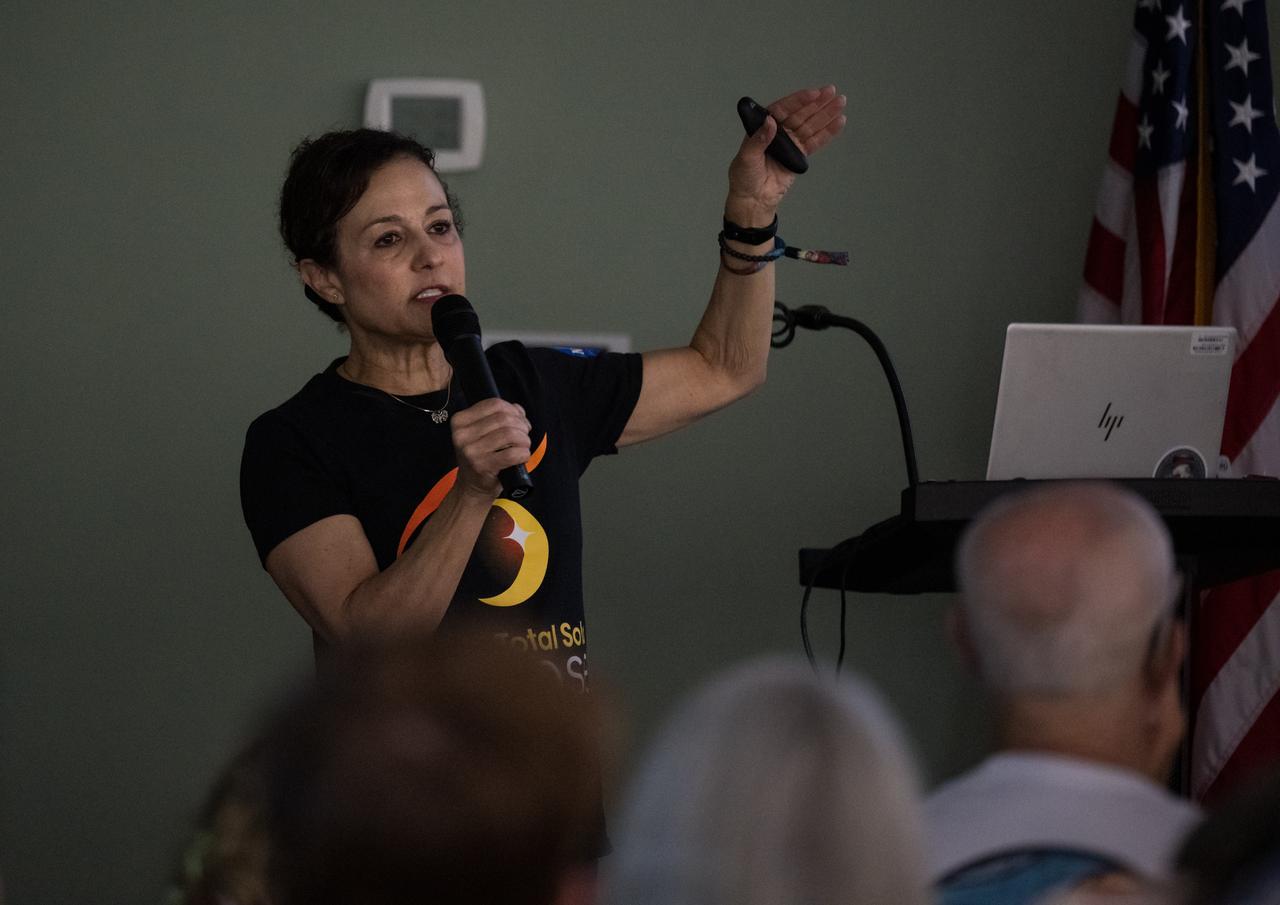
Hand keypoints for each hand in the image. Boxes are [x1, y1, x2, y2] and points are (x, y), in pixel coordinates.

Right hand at [449, 399, 531, 497]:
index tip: (519, 421)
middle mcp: (462, 434)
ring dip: (524, 440)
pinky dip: (523, 454)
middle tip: (524, 435)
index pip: (494, 404)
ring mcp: (470, 451)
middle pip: (504, 418)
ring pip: (510, 434)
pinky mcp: (482, 466)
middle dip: (521, 425)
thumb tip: (518, 409)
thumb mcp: (483, 432)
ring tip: (523, 447)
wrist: (472, 486)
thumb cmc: (481, 457)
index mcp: (460, 420)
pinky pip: (512, 454)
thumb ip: (500, 416)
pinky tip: (521, 457)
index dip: (513, 410)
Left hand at [726, 85, 846, 224]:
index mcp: (763, 127)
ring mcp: (790, 144)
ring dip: (826, 114)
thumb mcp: (746, 157)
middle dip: (817, 103)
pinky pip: (815, 142)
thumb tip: (771, 122)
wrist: (753, 200)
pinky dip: (827, 133)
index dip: (798, 101)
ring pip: (811, 126)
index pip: (783, 110)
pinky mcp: (799, 156)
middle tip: (832, 91)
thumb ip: (759, 139)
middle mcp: (779, 133)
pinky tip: (839, 122)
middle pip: (800, 114)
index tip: (813, 93)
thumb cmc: (744, 178)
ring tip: (841, 102)